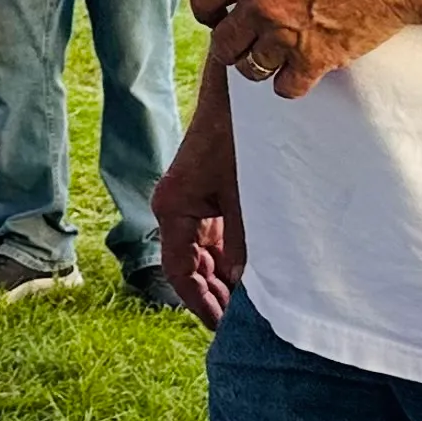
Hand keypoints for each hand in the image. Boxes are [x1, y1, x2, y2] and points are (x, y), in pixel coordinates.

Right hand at [150, 86, 241, 327]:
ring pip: (204, 252)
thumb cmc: (241, 137)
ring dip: (223, 277)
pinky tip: (248, 273)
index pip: (180, 271)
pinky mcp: (208, 191)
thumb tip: (247, 289)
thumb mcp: (247, 198)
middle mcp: (176, 207)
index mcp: (173, 208)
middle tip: (240, 325)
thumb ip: (245, 246)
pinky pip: (214, 235)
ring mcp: (192, 200)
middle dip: (213, 296)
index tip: (221, 329)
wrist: (245, 92)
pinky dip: (229, 255)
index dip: (200, 304)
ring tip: (248, 306)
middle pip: (190, 265)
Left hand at [187, 0, 421, 97]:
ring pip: (248, 68)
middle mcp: (262, 4)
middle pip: (221, 42)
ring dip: (256, 62)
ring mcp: (288, 35)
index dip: (206, 7)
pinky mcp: (318, 59)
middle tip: (245, 35)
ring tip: (270, 52)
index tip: (214, 13)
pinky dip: (287, 82)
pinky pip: (285, 87)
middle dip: (230, 38)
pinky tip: (295, 69)